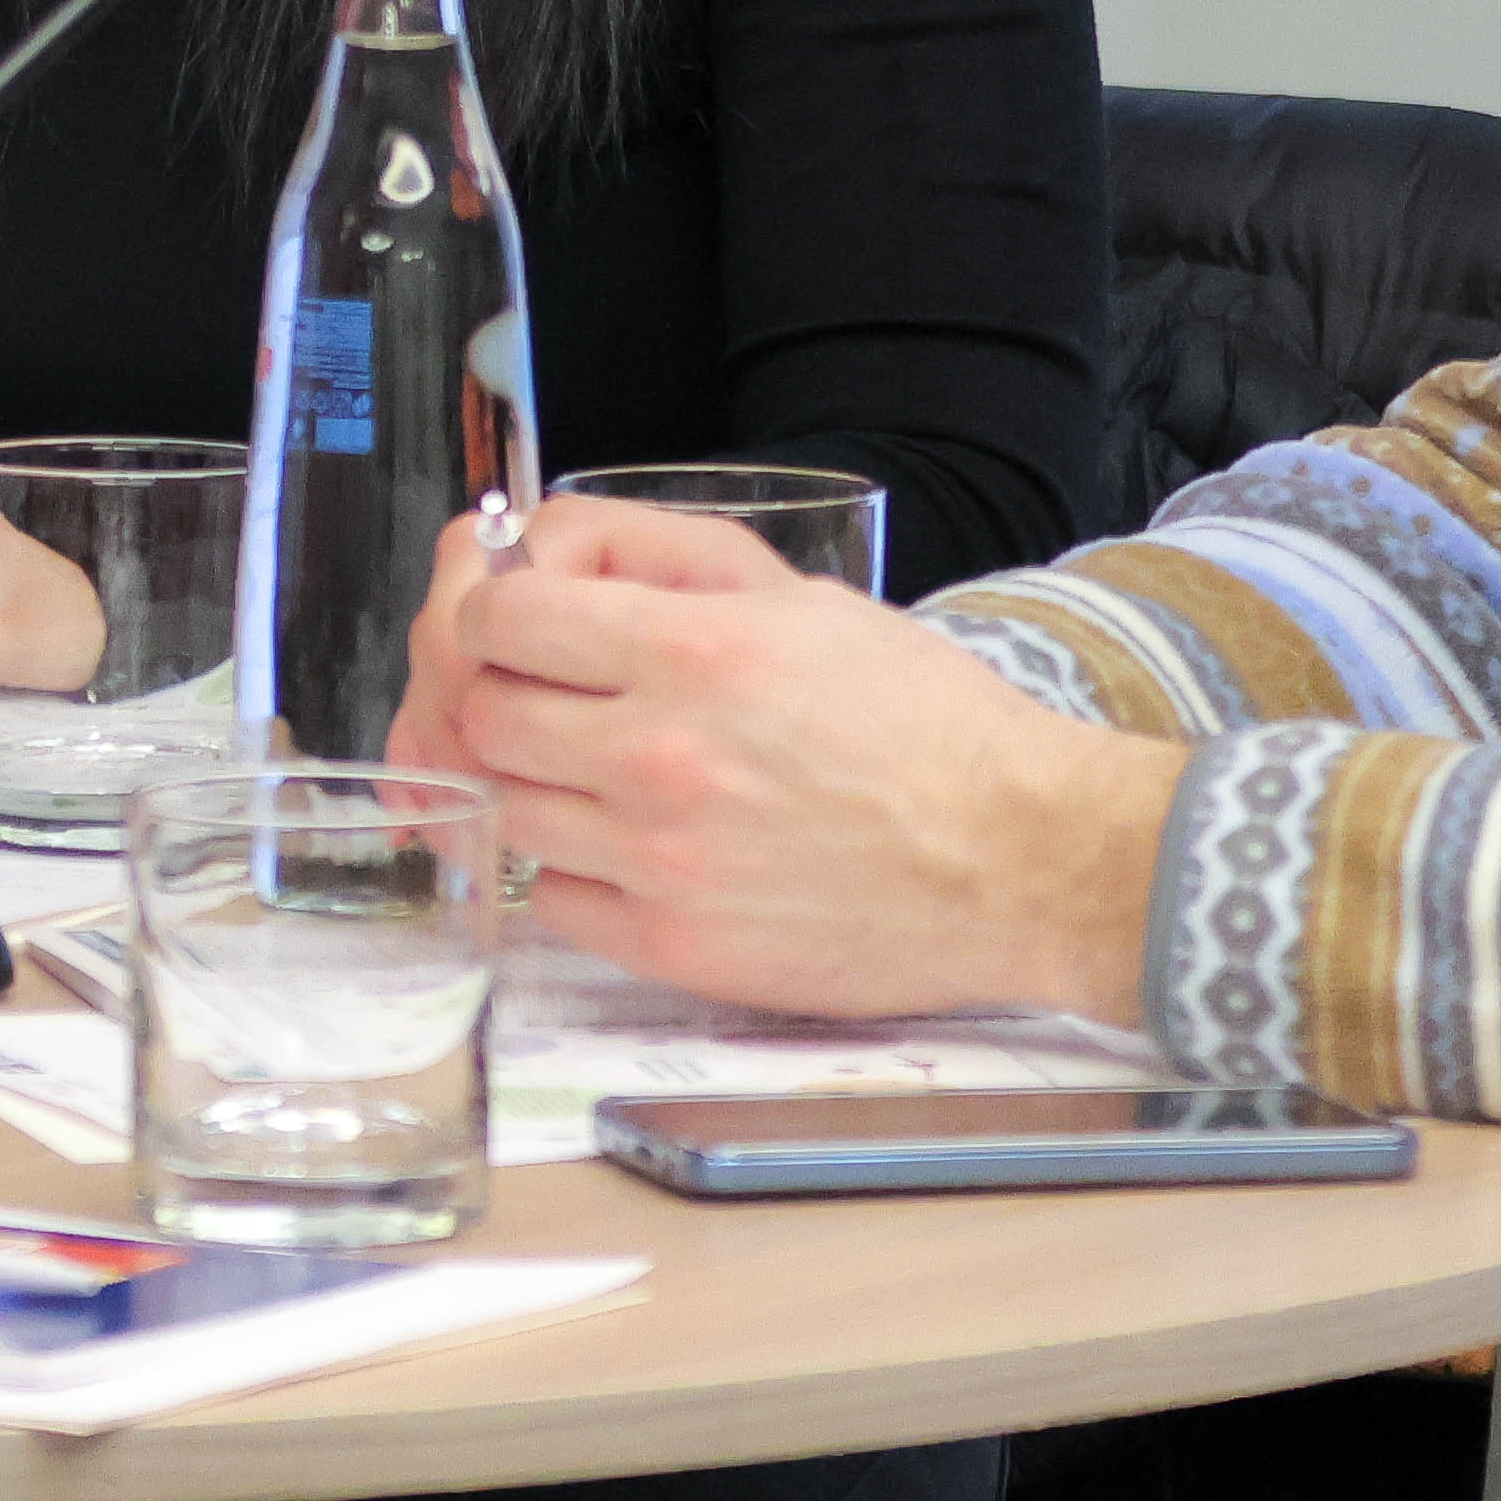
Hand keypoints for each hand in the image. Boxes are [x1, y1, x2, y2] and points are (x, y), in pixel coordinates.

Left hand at [398, 492, 1181, 1024]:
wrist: (1021, 859)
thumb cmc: (924, 722)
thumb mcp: (803, 599)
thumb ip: (664, 561)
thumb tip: (546, 552)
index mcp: (693, 652)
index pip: (499, 616)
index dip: (493, 611)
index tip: (519, 623)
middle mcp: (660, 755)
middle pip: (480, 714)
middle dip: (496, 694)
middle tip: (546, 699)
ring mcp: (659, 860)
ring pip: (504, 809)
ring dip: (531, 784)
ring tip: (592, 775)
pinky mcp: (673, 948)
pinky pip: (552, 899)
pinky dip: (571, 871)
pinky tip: (625, 848)